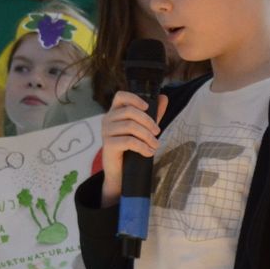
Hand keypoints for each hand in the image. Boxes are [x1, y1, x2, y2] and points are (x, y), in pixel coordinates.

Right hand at [98, 90, 168, 204]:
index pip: (120, 96)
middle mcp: (107, 119)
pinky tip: (149, 152)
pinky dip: (142, 146)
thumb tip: (163, 98)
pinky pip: (128, 141)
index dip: (134, 98)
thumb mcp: (144, 128)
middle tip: (158, 132)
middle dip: (148, 121)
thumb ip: (153, 114)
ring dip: (147, 136)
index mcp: (115, 112)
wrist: (120, 172)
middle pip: (130, 111)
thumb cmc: (131, 148)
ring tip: (155, 145)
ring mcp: (106, 132)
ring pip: (130, 126)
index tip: (147, 107)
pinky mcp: (108, 145)